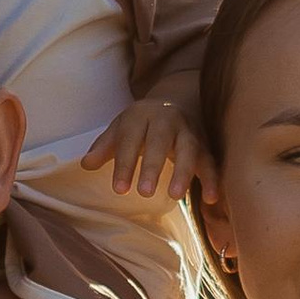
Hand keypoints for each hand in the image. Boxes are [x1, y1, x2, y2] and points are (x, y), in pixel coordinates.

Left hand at [82, 95, 206, 201]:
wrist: (177, 100)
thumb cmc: (142, 123)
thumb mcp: (121, 128)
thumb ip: (105, 146)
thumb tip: (86, 164)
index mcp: (141, 115)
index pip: (130, 139)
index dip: (125, 164)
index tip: (119, 190)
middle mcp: (166, 119)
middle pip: (159, 141)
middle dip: (152, 166)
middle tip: (143, 193)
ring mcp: (188, 131)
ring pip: (188, 149)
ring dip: (183, 171)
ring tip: (175, 195)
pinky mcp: (205, 143)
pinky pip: (210, 160)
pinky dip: (213, 178)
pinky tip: (211, 198)